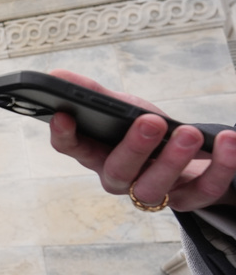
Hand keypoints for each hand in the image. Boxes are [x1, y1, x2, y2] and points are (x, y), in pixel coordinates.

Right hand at [48, 69, 235, 210]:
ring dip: (173, 160)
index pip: (70, 147)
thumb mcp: (121, 107)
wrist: (187, 153)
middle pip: (118, 171)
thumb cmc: (145, 129)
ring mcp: (151, 191)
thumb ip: (94, 93)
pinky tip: (227, 142)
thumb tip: (57, 75)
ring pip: (154, 187)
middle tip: (151, 121)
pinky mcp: (187, 200)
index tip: (65, 115)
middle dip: (134, 147)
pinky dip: (219, 166)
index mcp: (95, 152)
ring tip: (190, 133)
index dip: (64, 134)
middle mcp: (118, 177)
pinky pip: (202, 191)